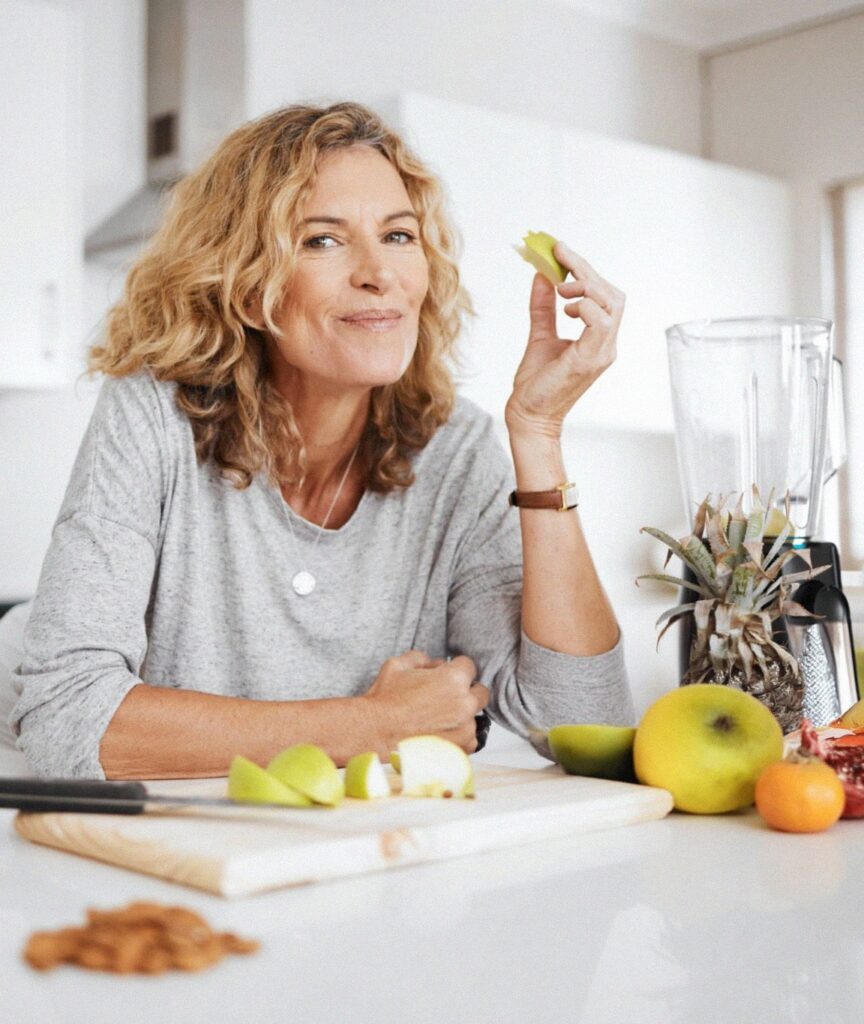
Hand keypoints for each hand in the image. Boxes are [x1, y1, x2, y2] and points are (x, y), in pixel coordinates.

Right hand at [361, 651, 489, 755]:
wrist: (373, 732)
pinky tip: (440, 734)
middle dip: (466, 691)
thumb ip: (422, 658)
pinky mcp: (459, 749)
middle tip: (447, 697)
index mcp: (454, 679)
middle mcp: (464, 703)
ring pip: (475, 717)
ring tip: (439, 719)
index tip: (447, 675)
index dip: (455, 668)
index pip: (469, 666)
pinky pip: (470, 740)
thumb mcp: (398, 665)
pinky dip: (459, 736)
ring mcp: (464, 729)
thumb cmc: (384, 700)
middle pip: (480, 692)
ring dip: (462, 716)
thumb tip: (434, 663)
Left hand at [505, 243, 624, 439]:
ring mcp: (602, 353)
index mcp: (598, 339)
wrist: (528, 415)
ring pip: (611, 304)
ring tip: (561, 290)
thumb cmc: (536, 384)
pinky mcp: (590, 360)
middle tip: (560, 257)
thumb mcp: (540, 335)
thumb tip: (541, 276)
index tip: (561, 250)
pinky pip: (600, 322)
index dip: (585, 270)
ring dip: (586, 287)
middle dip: (587, 270)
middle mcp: (606, 345)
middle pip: (612, 294)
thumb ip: (544, 307)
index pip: (605, 295)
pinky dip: (584, 307)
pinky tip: (565, 309)